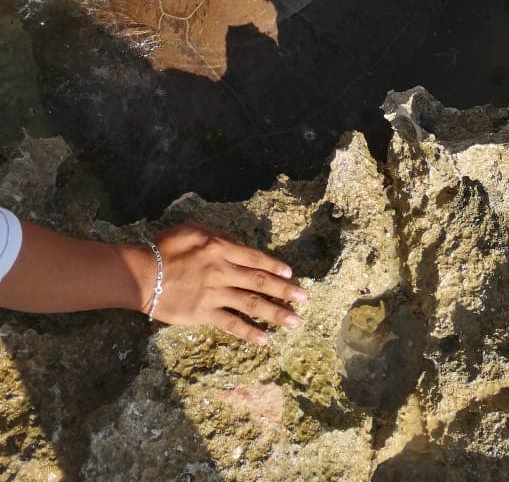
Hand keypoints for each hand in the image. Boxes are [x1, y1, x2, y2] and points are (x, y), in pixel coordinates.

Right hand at [145, 223, 306, 342]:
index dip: (274, 266)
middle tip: (304, 298)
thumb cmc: (165, 247)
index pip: (255, 258)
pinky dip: (249, 333)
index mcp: (220, 247)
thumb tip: (239, 246)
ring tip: (294, 321)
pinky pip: (231, 324)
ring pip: (251, 303)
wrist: (142, 274)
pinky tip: (264, 340)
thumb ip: (219, 237)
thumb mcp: (193, 229)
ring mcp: (215, 294)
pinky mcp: (204, 314)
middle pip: (260, 281)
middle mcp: (222, 270)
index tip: (291, 274)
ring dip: (275, 313)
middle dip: (284, 290)